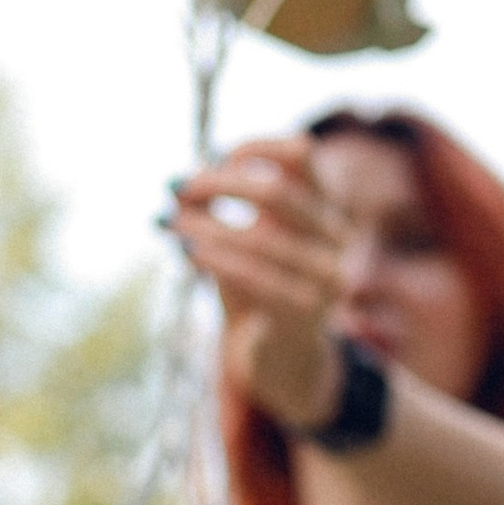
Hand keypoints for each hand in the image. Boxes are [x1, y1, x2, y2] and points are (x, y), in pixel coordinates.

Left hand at [166, 136, 346, 430]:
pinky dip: (218, 259)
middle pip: (278, 191)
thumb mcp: (240, 240)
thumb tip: (175, 186)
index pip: (303, 155)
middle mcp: (336, 237)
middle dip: (219, 184)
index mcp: (326, 208)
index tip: (215, 156)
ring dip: (205, 224)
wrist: (283, 357)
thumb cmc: (259, 288)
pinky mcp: (305, 313)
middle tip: (176, 188)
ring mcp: (326, 277)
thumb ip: (215, 211)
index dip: (255, 147)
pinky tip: (189, 251)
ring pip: (261, 237)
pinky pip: (256, 278)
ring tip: (167, 222)